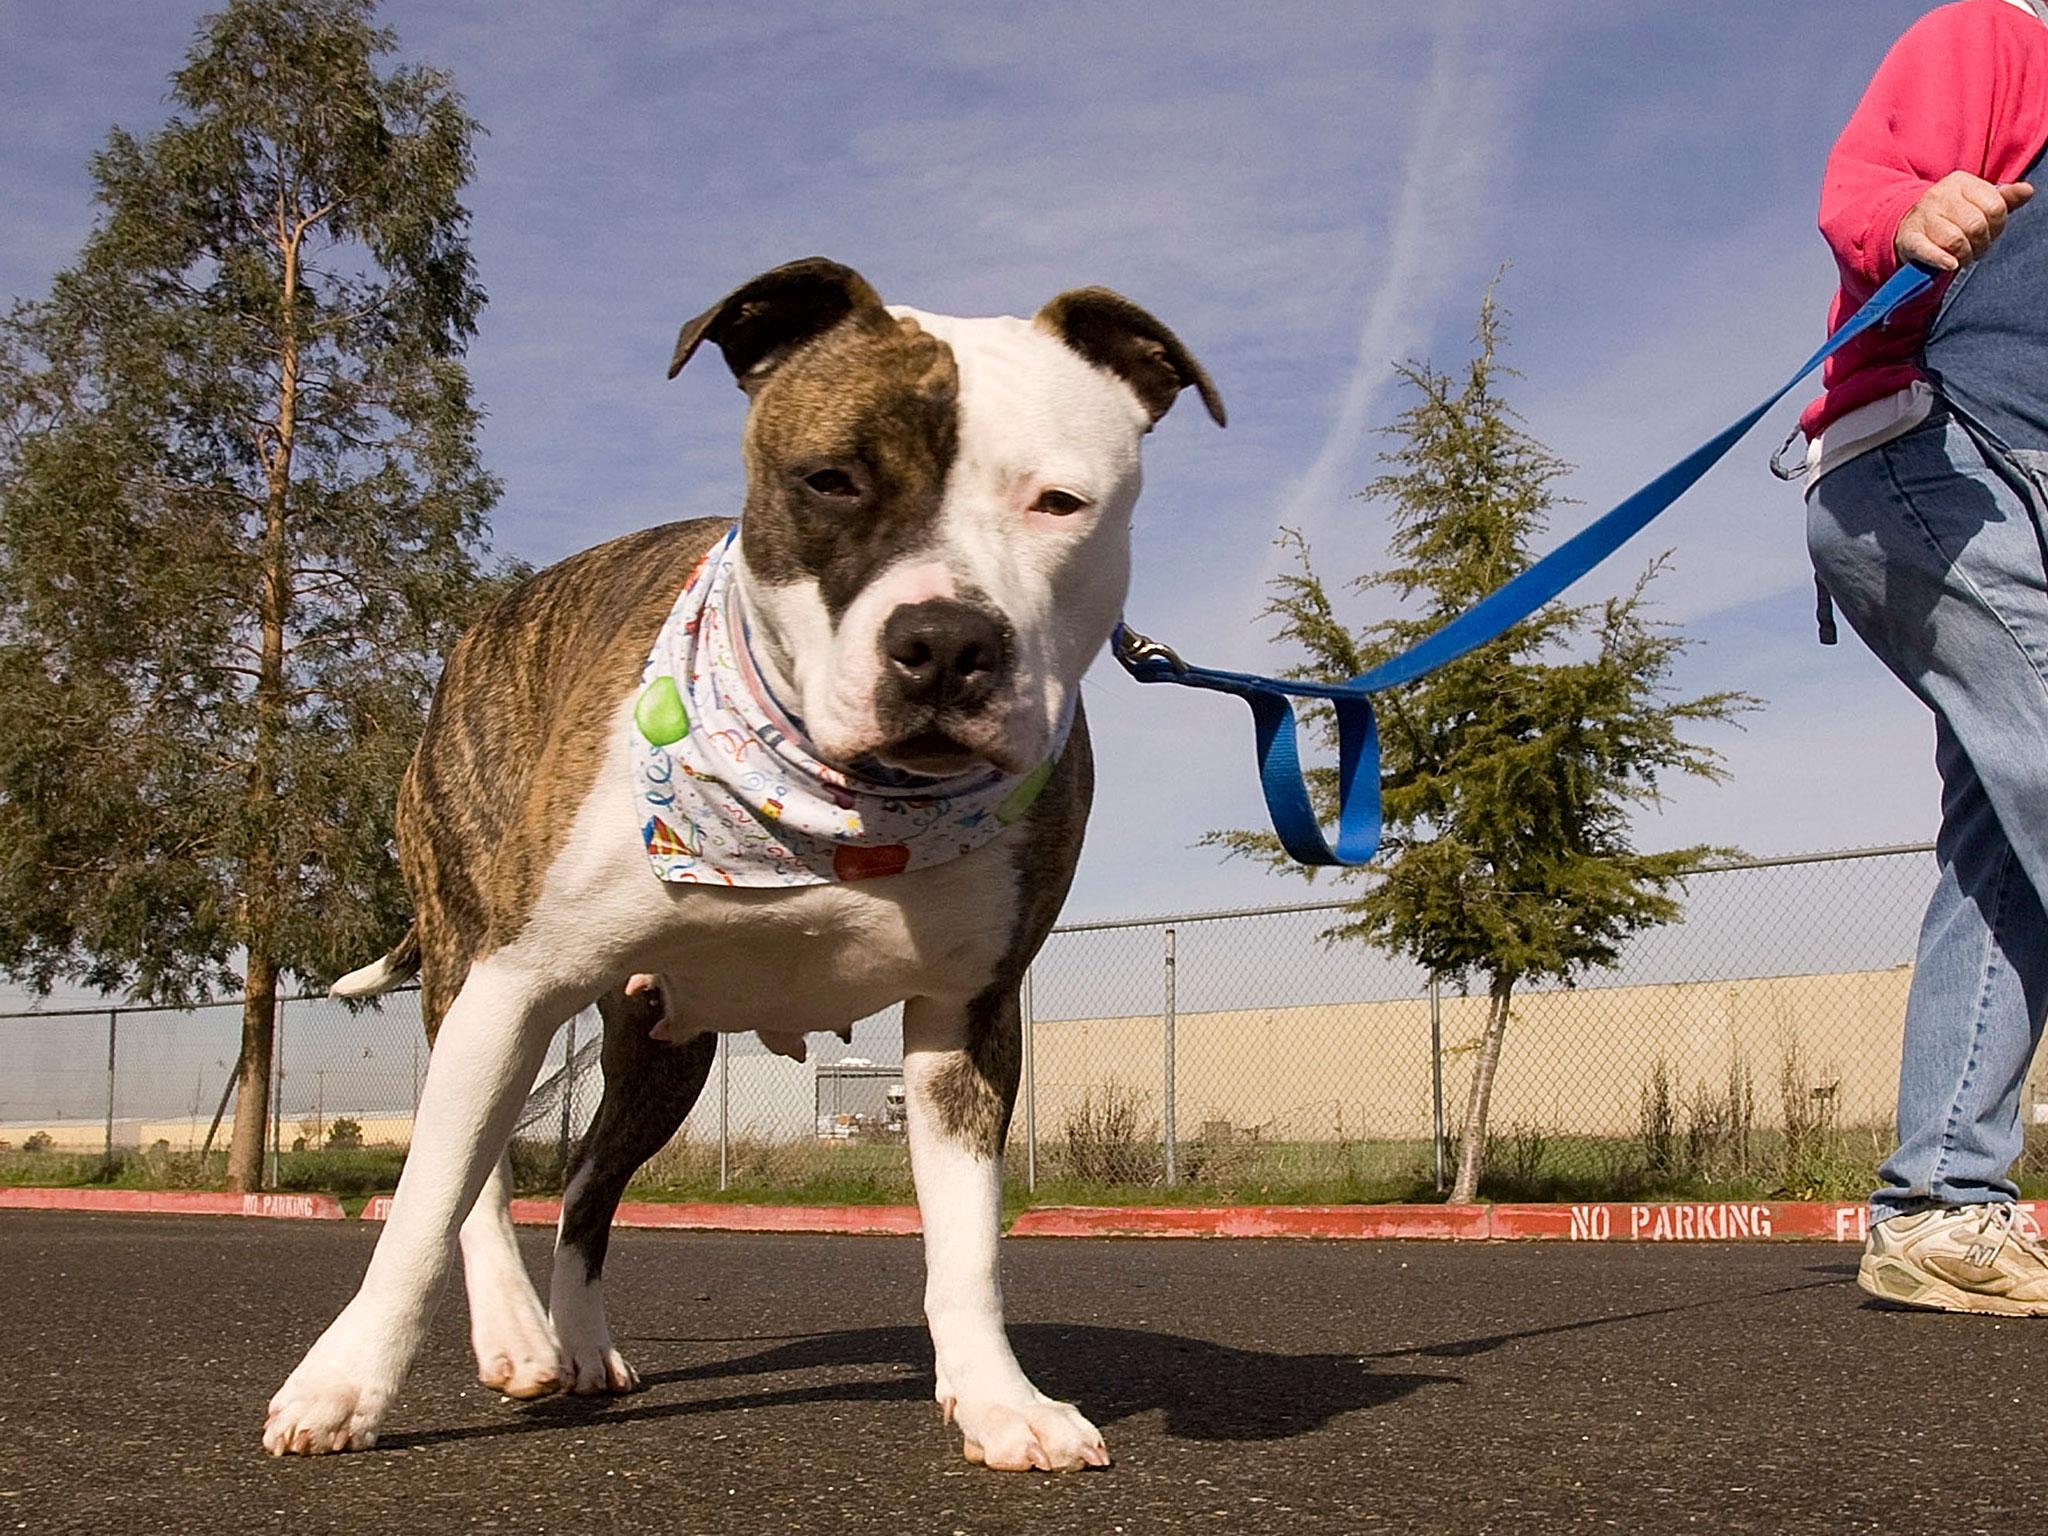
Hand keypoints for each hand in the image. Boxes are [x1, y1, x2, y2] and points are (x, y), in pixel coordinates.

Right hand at [1895, 172, 2033, 271]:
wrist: (1908, 224)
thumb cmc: (1951, 215)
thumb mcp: (1977, 202)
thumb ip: (2004, 198)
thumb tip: (2027, 191)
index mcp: (1961, 182)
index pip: (1995, 207)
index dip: (1998, 227)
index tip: (1990, 233)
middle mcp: (1940, 195)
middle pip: (1975, 225)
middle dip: (1981, 244)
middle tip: (1976, 249)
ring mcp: (1922, 216)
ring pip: (1955, 241)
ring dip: (1964, 256)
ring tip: (1962, 258)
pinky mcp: (1908, 237)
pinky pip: (1927, 250)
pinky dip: (1941, 260)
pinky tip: (1950, 265)